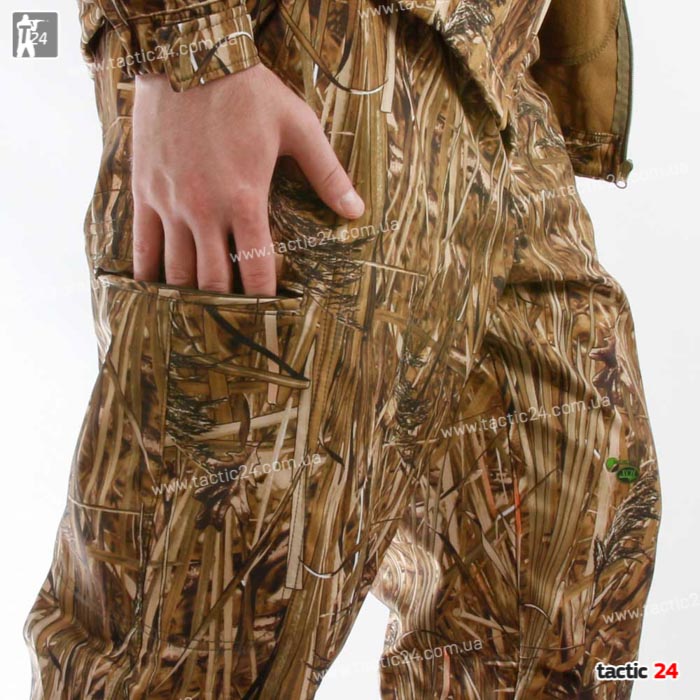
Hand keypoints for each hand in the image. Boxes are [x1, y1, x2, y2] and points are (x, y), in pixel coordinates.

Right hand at [131, 64, 363, 294]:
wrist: (190, 57)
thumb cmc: (249, 93)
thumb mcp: (299, 127)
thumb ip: (328, 173)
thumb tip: (356, 211)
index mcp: (246, 200)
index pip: (258, 269)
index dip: (264, 299)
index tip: (269, 317)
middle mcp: (205, 210)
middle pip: (214, 279)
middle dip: (226, 305)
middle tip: (235, 323)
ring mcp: (171, 203)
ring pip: (177, 269)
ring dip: (189, 295)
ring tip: (199, 313)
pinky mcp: (145, 191)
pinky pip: (142, 244)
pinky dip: (148, 272)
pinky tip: (155, 290)